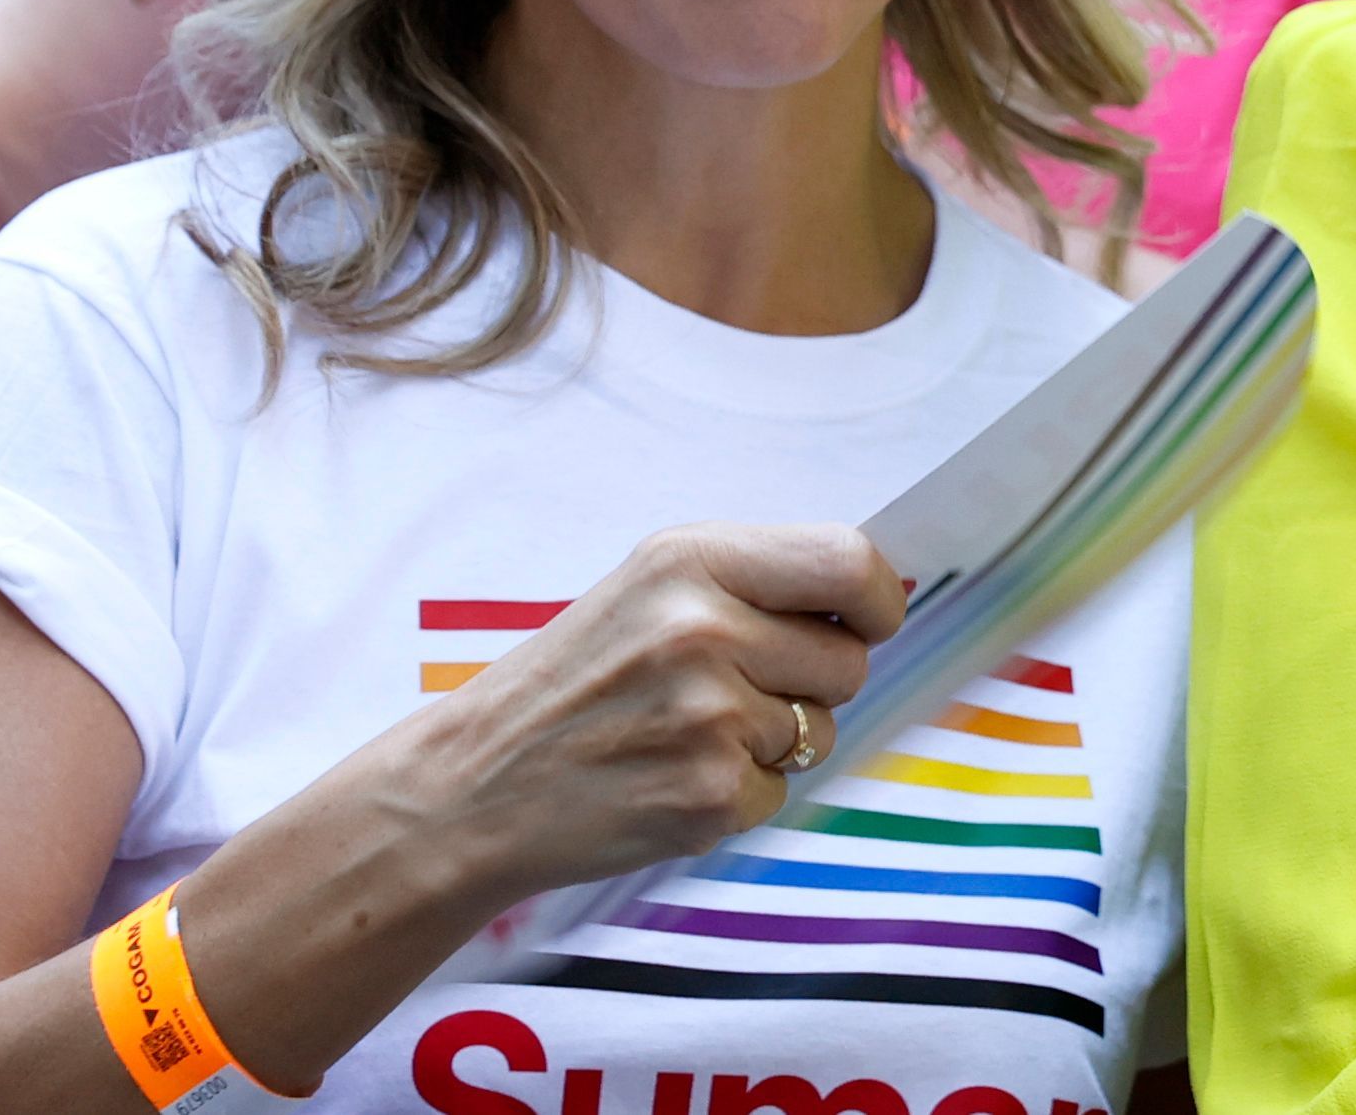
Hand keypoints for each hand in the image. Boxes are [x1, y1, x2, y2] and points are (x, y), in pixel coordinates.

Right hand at [404, 523, 908, 896]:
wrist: (476, 781)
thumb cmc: (574, 680)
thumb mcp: (648, 589)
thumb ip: (753, 580)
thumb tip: (872, 594)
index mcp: (692, 560)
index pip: (850, 561)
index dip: (878, 600)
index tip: (868, 621)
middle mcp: (704, 629)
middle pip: (847, 661)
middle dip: (811, 682)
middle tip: (731, 690)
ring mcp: (709, 717)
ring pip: (818, 731)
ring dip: (769, 742)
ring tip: (682, 734)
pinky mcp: (709, 796)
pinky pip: (779, 792)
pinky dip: (737, 794)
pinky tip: (669, 778)